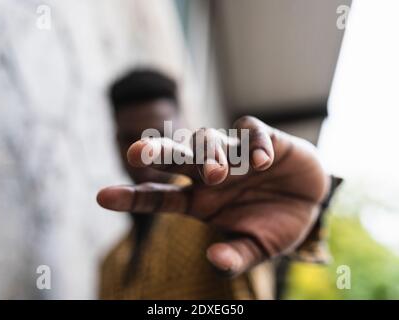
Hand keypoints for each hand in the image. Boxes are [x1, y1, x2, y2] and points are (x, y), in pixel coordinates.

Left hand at [97, 116, 329, 275]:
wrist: (311, 201)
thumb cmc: (277, 224)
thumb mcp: (259, 247)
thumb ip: (238, 256)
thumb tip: (216, 260)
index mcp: (201, 201)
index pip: (160, 198)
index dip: (133, 197)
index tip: (102, 196)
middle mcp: (211, 173)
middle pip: (177, 158)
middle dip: (157, 153)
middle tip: (136, 152)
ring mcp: (234, 153)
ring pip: (208, 139)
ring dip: (209, 154)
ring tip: (217, 174)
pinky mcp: (261, 137)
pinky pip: (251, 133)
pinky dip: (255, 145)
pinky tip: (264, 162)